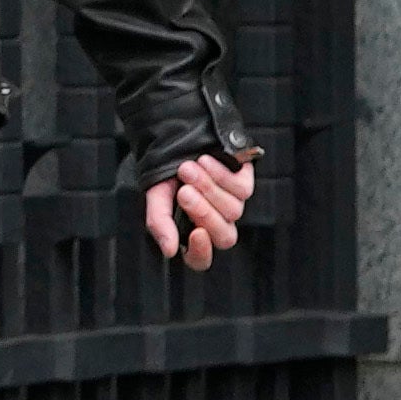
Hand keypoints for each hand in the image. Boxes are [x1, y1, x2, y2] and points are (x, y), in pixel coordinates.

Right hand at [139, 149, 256, 270]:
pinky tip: (205, 161)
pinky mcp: (245, 184)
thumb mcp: (155, 196)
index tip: (195, 233)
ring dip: (208, 187)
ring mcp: (233, 204)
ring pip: (233, 210)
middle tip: (183, 192)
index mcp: (192, 232)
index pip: (201, 259)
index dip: (201, 252)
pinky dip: (221, 174)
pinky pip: (242, 189)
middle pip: (225, 236)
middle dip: (204, 213)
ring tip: (186, 168)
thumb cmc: (166, 173)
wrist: (177, 140)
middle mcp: (216, 223)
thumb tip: (169, 251)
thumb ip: (159, 222)